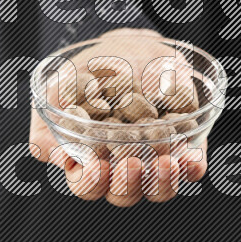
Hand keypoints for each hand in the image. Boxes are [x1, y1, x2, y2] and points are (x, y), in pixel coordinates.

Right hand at [28, 28, 208, 206]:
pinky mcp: (185, 146)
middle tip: (131, 162)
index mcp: (87, 160)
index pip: (86, 185)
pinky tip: (190, 159)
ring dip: (162, 182)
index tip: (97, 166)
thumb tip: (51, 153)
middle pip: (123, 195)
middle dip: (127, 184)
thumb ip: (48, 122)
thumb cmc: (89, 72)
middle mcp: (121, 166)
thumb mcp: (58, 90)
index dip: (91, 182)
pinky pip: (192, 169)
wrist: (128, 46)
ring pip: (159, 189)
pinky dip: (192, 168)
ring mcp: (154, 160)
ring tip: (165, 162)